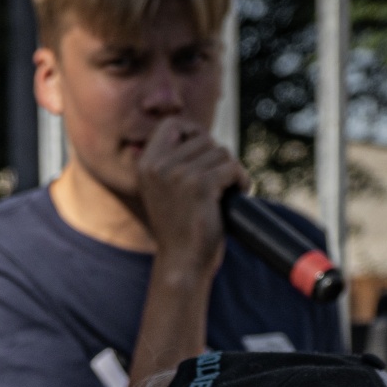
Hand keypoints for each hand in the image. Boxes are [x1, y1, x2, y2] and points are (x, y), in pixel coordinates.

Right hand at [134, 115, 245, 278]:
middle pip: (203, 138)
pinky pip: (232, 167)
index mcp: (145, 165)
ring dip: (231, 171)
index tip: (205, 154)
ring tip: (226, 192)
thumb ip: (173, 163)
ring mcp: (177, 174)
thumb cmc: (180, 229)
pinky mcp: (199, 185)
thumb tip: (201, 136)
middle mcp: (157, 166)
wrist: (182, 263)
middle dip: (217, 159)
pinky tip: (238, 194)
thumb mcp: (166, 191)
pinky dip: (241, 180)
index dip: (193, 132)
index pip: (172, 124)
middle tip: (219, 183)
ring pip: (221, 152)